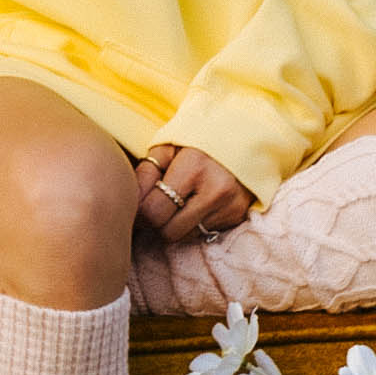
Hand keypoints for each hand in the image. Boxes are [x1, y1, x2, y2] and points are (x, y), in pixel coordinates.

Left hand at [133, 139, 250, 245]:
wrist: (244, 137)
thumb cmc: (197, 140)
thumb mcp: (167, 147)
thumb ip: (145, 173)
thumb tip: (131, 204)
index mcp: (194, 167)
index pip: (154, 212)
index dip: (140, 212)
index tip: (138, 203)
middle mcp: (215, 191)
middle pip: (168, 232)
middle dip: (157, 222)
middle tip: (156, 204)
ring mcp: (230, 207)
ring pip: (184, 237)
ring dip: (175, 224)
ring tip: (179, 200)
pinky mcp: (238, 217)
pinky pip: (202, 234)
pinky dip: (193, 223)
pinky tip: (196, 203)